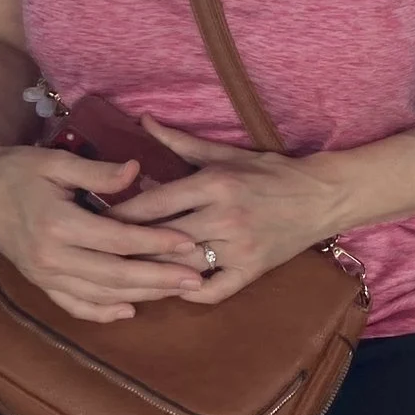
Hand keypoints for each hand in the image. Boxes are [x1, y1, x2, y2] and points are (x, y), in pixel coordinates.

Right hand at [0, 139, 205, 322]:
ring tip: (176, 292)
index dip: (156, 242)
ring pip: (100, 294)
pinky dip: (102, 312)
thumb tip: (137, 171)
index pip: (118, 239)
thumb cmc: (20, 169)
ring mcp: (45, 274)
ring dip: (141, 296)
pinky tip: (128, 311)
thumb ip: (97, 171)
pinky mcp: (40, 282)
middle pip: (115, 275)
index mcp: (58, 224)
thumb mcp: (56, 161)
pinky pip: (74, 305)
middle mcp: (52, 257)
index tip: (188, 242)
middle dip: (159, 279)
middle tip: (196, 279)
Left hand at [111, 119, 347, 303]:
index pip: (154, 204)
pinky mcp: (252, 270)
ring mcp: (239, 247)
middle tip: (97, 252)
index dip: (120, 215)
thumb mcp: (224, 154)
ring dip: (153, 272)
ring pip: (182, 266)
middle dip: (127, 246)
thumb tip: (143, 121)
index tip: (94, 221)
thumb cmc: (269, 171)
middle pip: (162, 238)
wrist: (320, 196)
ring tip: (123, 275)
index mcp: (214, 184)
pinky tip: (171, 289)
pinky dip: (189, 293)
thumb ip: (179, 141)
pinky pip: (213, 290)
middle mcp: (223, 216)